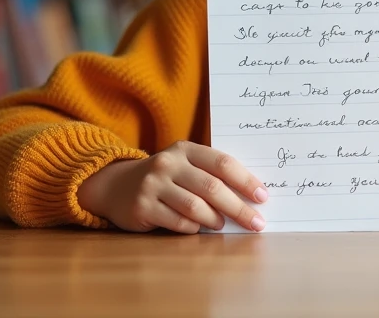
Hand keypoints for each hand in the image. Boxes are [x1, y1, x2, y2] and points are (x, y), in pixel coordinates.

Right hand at [78, 140, 267, 233]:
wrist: (115, 186)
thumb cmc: (164, 177)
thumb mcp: (184, 165)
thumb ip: (211, 173)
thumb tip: (250, 196)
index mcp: (185, 149)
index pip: (222, 163)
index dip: (245, 180)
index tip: (262, 197)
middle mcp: (168, 164)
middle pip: (212, 187)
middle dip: (238, 208)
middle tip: (256, 223)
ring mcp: (152, 185)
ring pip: (194, 206)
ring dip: (215, 219)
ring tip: (221, 225)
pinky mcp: (142, 207)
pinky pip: (177, 222)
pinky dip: (193, 228)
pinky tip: (197, 228)